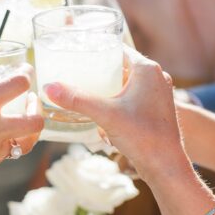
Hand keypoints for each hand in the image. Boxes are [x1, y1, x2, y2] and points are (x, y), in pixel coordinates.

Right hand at [0, 69, 43, 207]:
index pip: (17, 85)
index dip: (25, 74)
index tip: (24, 70)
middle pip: (36, 120)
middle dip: (37, 107)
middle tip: (28, 99)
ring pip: (28, 142)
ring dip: (29, 128)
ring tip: (20, 118)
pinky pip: (7, 153)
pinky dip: (10, 142)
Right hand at [44, 47, 181, 180]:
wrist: (165, 165)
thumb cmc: (142, 136)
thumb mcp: (104, 114)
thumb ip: (76, 99)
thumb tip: (48, 87)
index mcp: (147, 69)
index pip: (118, 48)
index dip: (97, 49)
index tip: (77, 53)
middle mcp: (156, 77)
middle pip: (120, 66)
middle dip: (99, 70)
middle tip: (75, 72)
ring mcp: (157, 94)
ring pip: (126, 82)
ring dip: (108, 86)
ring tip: (85, 89)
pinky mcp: (156, 109)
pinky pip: (132, 96)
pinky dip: (117, 99)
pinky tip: (102, 109)